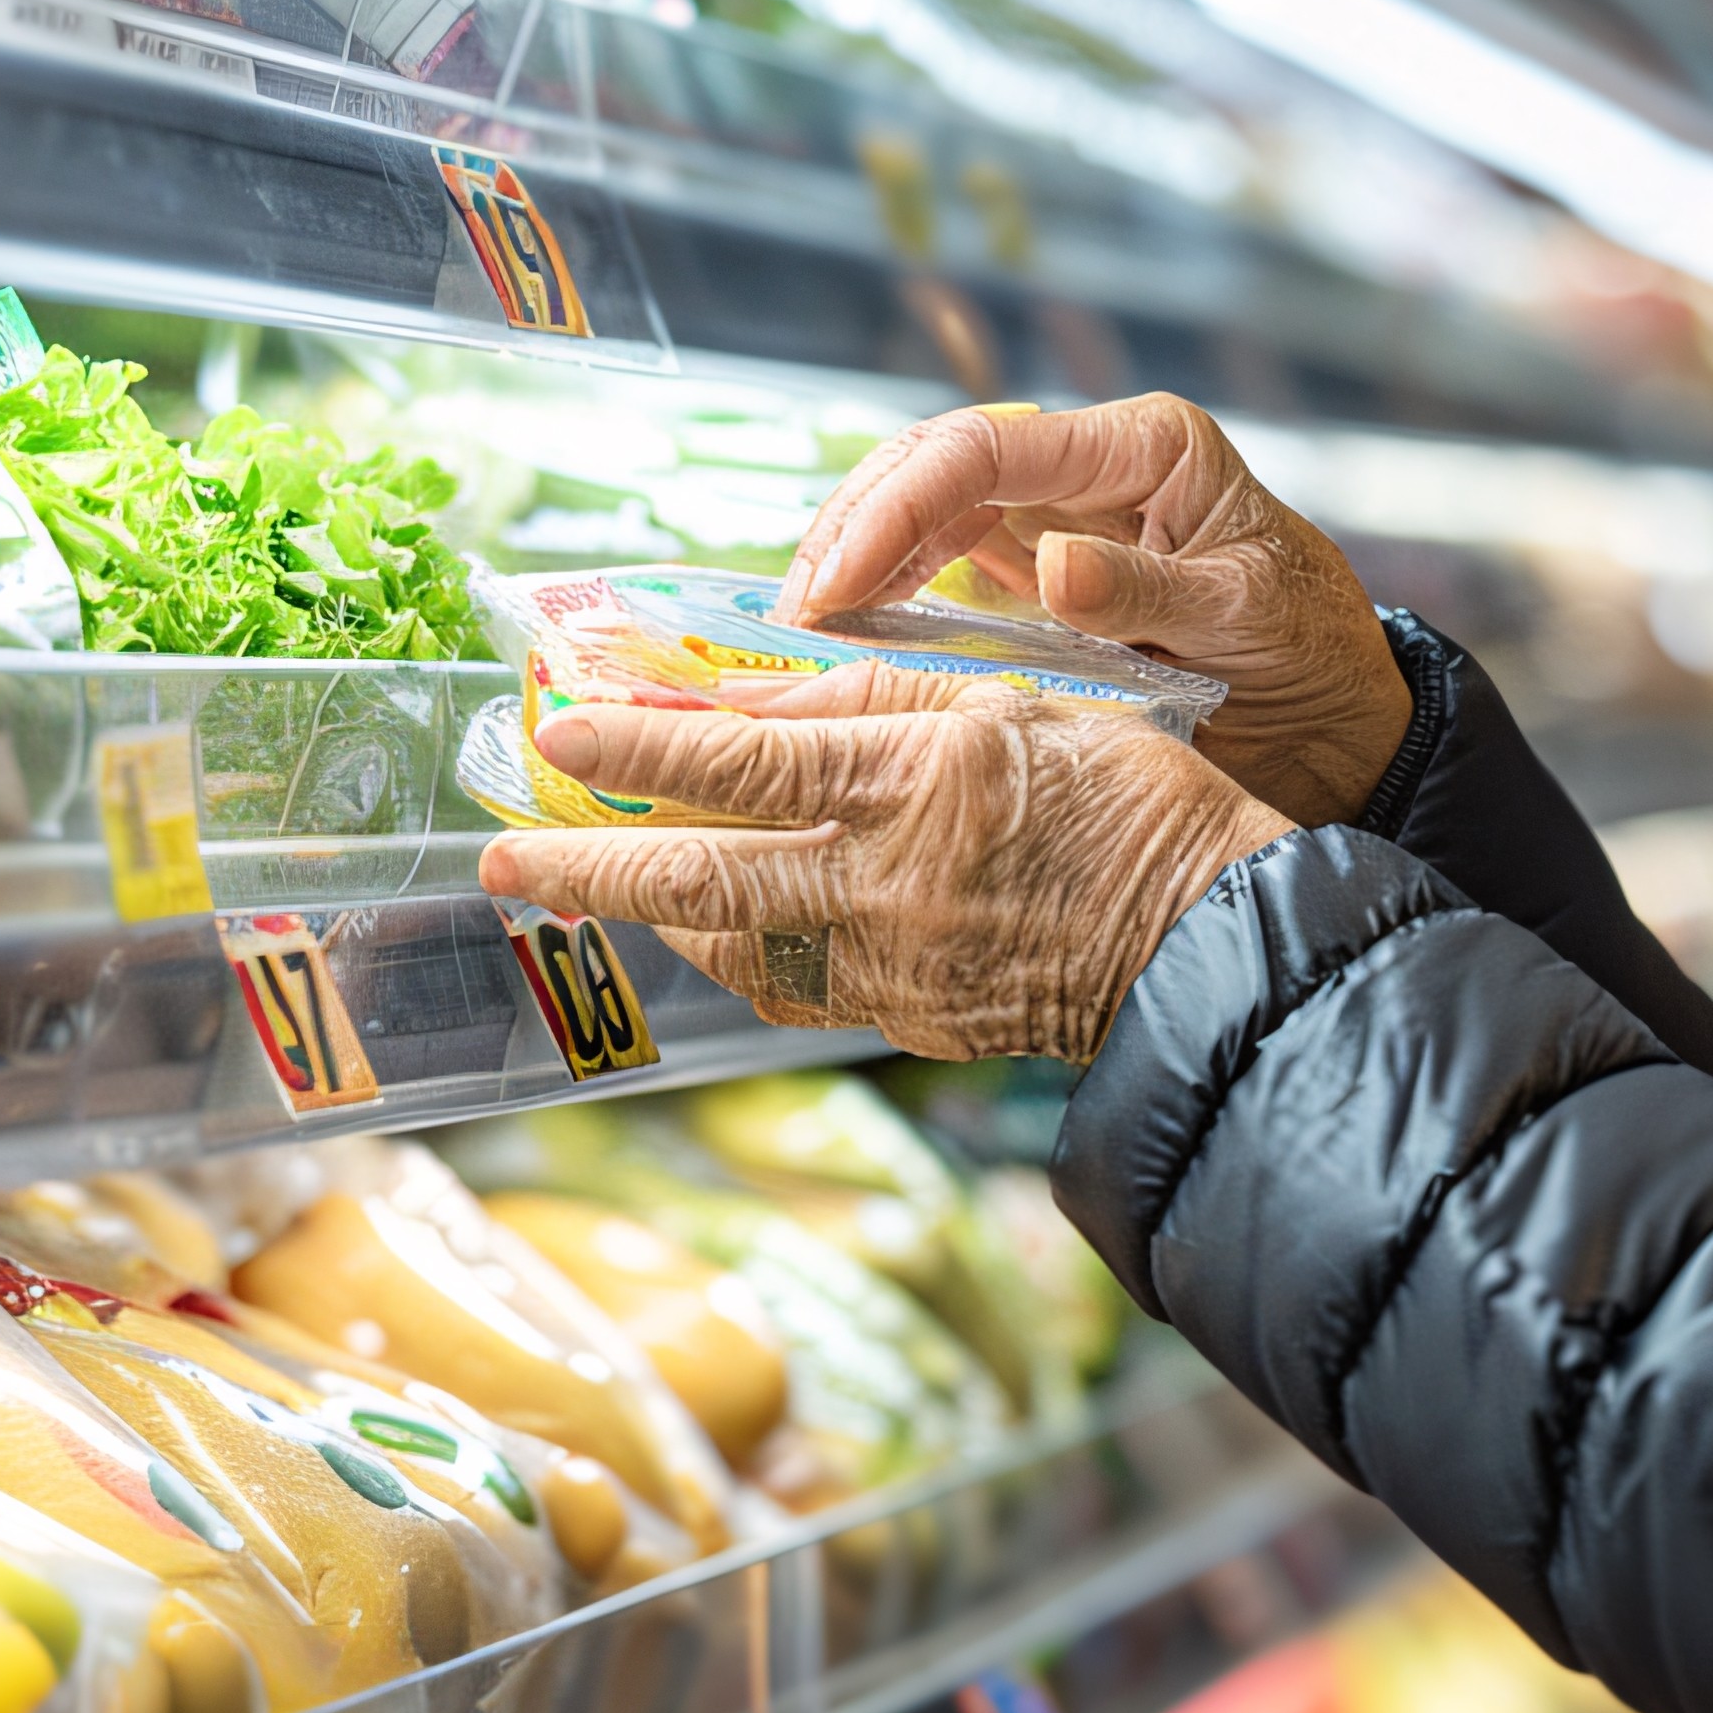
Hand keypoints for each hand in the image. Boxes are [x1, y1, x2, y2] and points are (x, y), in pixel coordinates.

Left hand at [474, 678, 1294, 1061]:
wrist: (1209, 944)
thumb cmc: (1136, 801)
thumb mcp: (1021, 701)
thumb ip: (886, 693)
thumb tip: (760, 696)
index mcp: (924, 778)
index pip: (748, 758)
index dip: (643, 745)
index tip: (561, 731)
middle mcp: (891, 878)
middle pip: (702, 874)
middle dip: (588, 867)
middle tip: (503, 863)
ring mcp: (894, 962)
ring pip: (730, 942)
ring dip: (649, 917)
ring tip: (589, 888)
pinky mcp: (907, 1019)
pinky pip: (791, 986)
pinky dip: (732, 955)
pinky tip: (708, 934)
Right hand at [782, 396, 1412, 828]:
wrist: (1340, 715)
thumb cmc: (1313, 650)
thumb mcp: (1247, 618)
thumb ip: (1148, 594)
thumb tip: (1052, 566)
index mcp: (1146, 445)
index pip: (990, 445)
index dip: (901, 505)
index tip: (838, 582)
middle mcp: (1093, 467)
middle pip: (939, 463)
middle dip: (857, 526)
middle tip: (796, 614)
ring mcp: (1061, 516)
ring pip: (927, 508)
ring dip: (858, 557)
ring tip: (800, 628)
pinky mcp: (1042, 573)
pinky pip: (945, 562)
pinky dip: (889, 591)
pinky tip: (847, 636)